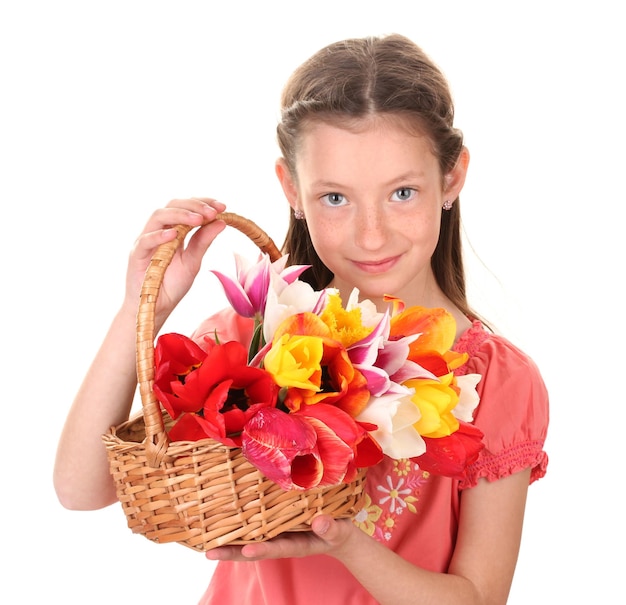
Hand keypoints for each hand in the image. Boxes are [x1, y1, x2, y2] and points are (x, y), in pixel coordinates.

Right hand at [125, 198, 226, 324]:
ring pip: (158, 217)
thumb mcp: (193, 261)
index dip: (203, 203)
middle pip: (172, 205)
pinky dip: (159, 235)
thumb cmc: (172, 284)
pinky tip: (175, 234)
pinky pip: (146, 240)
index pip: (186, 207)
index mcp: (172, 231)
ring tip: (199, 219)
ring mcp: (146, 241)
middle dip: (194, 205)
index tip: (222, 207)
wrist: (156, 307)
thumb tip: (221, 222)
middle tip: (213, 211)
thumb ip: (203, 242)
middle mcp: (158, 231)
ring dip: (180, 215)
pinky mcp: (136, 255)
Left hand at [205, 515, 358, 561]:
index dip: (261, 549)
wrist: (339, 533)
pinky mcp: (276, 523)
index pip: (276, 548)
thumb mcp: (339, 531)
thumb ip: (330, 529)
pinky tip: (223, 521)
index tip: (245, 550)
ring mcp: (277, 533)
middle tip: (210, 553)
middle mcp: (282, 540)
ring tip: (207, 543)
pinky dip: (240, 524)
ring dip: (230, 540)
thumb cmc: (339, 532)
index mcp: (297, 544)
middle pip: (255, 547)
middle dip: (232, 551)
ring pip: (251, 537)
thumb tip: (319, 523)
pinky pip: (255, 525)